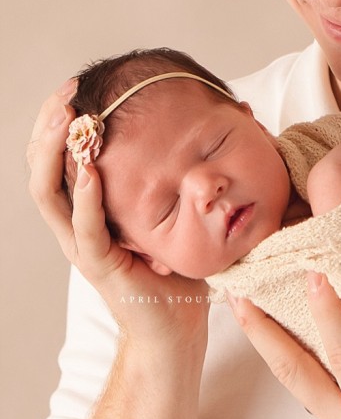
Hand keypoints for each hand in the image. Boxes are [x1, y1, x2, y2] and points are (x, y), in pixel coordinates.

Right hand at [27, 80, 208, 345]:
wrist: (176, 330)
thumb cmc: (179, 272)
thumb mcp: (173, 213)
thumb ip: (180, 175)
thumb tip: (220, 124)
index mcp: (87, 210)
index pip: (57, 159)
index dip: (58, 123)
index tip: (75, 87)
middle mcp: (76, 225)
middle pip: (42, 169)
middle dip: (50, 126)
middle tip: (68, 92)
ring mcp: (82, 246)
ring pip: (49, 195)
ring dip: (56, 153)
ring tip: (69, 120)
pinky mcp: (98, 266)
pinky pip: (85, 228)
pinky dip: (84, 196)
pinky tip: (89, 169)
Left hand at [231, 271, 340, 418]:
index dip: (329, 318)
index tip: (315, 275)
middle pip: (295, 375)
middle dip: (263, 333)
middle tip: (236, 292)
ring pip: (296, 382)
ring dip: (269, 344)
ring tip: (246, 305)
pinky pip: (311, 387)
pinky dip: (292, 357)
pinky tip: (289, 334)